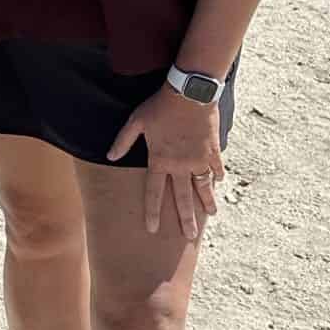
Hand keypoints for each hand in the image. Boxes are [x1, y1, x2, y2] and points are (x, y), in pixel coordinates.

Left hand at [107, 86, 223, 240]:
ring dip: (207, 201)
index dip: (153, 212)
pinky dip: (217, 175)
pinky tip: (219, 182)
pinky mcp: (212, 150)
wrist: (189, 93)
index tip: (153, 229)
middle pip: (183, 198)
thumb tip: (109, 157)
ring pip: (203, 186)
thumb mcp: (136, 121)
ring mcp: (198, 159)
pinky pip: (216, 167)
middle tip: (189, 236)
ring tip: (212, 214)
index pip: (154, 193)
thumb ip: (123, 141)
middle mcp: (180, 165)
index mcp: (160, 161)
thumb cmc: (160, 106)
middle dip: (186, 219)